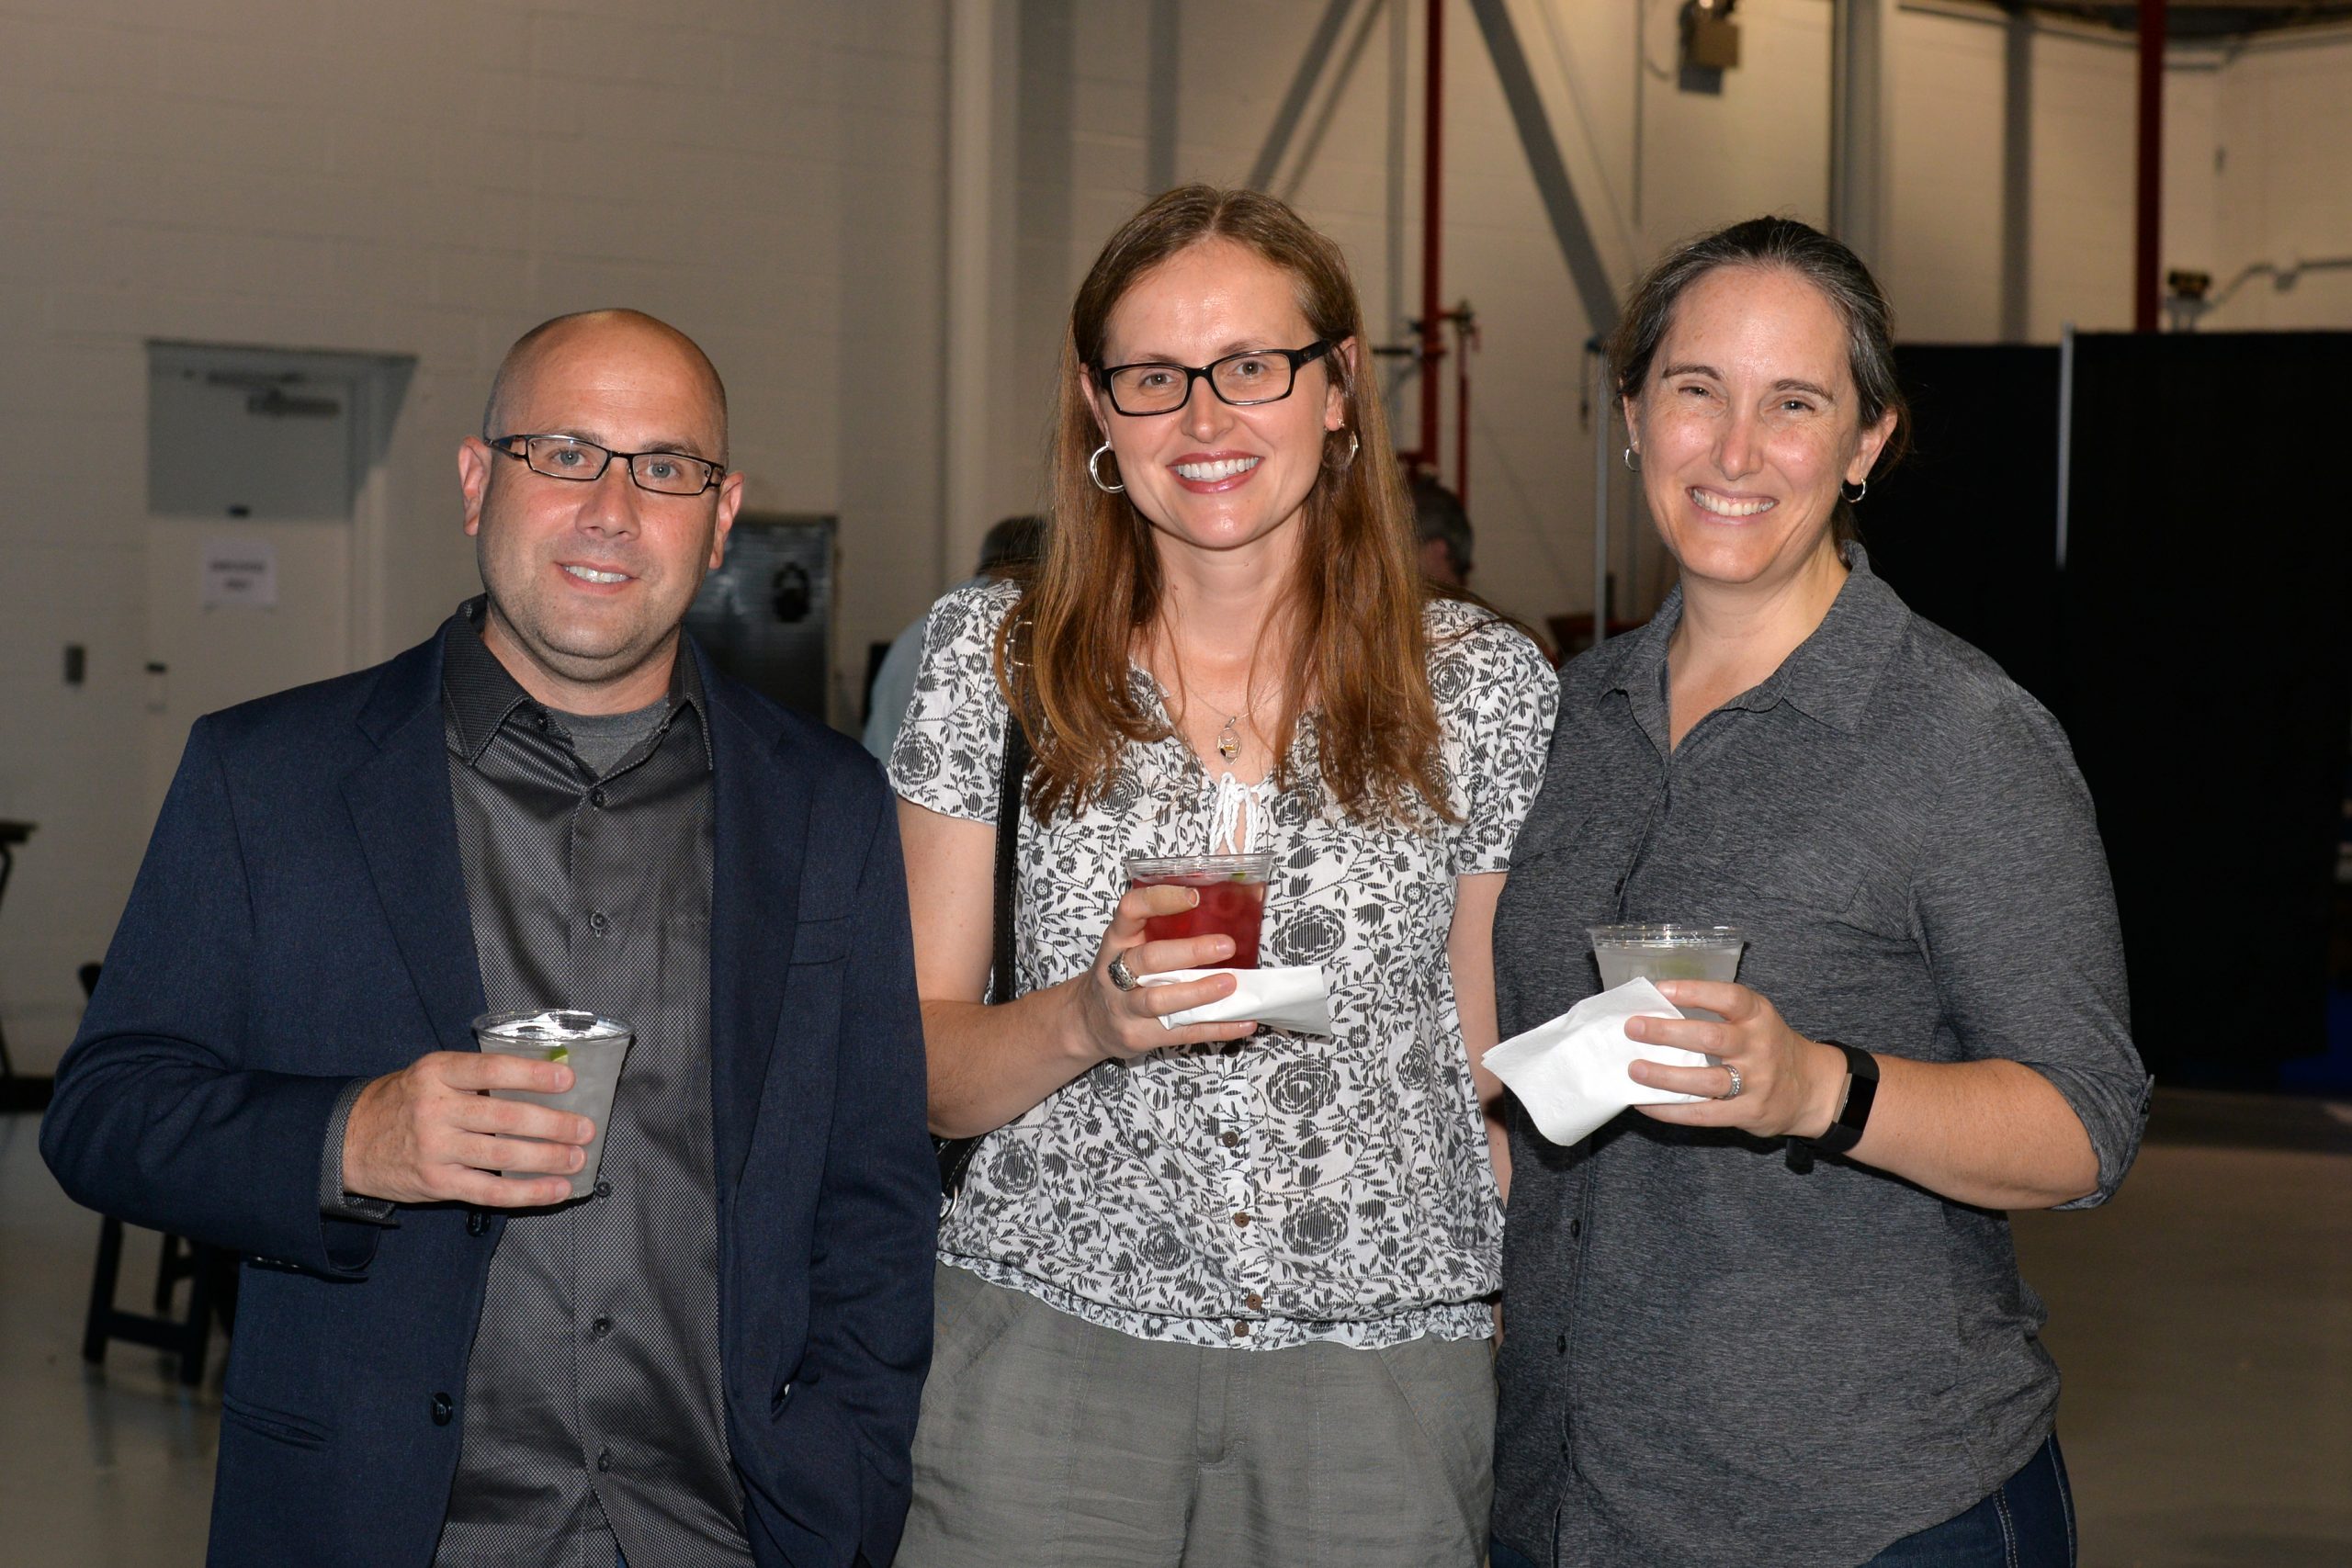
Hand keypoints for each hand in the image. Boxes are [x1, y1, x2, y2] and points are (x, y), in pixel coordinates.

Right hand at [342, 1052, 593, 1206]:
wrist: (346, 1142)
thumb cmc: (402, 1102)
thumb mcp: (430, 1076)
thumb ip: (476, 1077)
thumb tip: (542, 1076)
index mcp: (438, 1072)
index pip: (492, 1069)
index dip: (533, 1074)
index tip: (568, 1079)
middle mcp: (436, 1109)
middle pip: (505, 1116)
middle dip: (553, 1123)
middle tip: (585, 1127)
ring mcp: (436, 1148)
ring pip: (503, 1154)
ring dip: (548, 1158)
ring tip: (577, 1158)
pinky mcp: (437, 1182)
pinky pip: (490, 1190)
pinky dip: (528, 1192)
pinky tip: (556, 1190)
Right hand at [1074, 883, 1258, 1060]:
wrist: (1089, 1022)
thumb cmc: (1120, 976)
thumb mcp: (1128, 946)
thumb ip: (1161, 932)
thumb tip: (1225, 915)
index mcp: (1117, 941)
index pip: (1130, 911)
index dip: (1159, 900)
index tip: (1194, 896)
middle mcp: (1115, 972)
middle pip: (1149, 960)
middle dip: (1189, 952)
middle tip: (1226, 945)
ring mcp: (1124, 1008)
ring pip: (1160, 1001)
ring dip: (1198, 993)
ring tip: (1230, 984)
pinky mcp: (1139, 1036)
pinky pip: (1181, 1033)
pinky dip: (1216, 1028)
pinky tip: (1244, 1022)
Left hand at [1621, 980, 1844, 1139]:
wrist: (1812, 1089)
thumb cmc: (1769, 1047)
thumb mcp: (1756, 1021)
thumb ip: (1719, 1015)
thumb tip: (1656, 1010)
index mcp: (1759, 1016)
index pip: (1729, 998)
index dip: (1695, 992)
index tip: (1661, 989)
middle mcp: (1759, 1047)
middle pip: (1710, 1038)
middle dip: (1668, 1033)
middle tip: (1633, 1028)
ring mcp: (1755, 1083)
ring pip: (1705, 1080)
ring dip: (1665, 1076)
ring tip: (1635, 1070)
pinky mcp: (1747, 1113)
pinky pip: (1703, 1114)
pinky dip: (1670, 1110)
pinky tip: (1645, 1103)